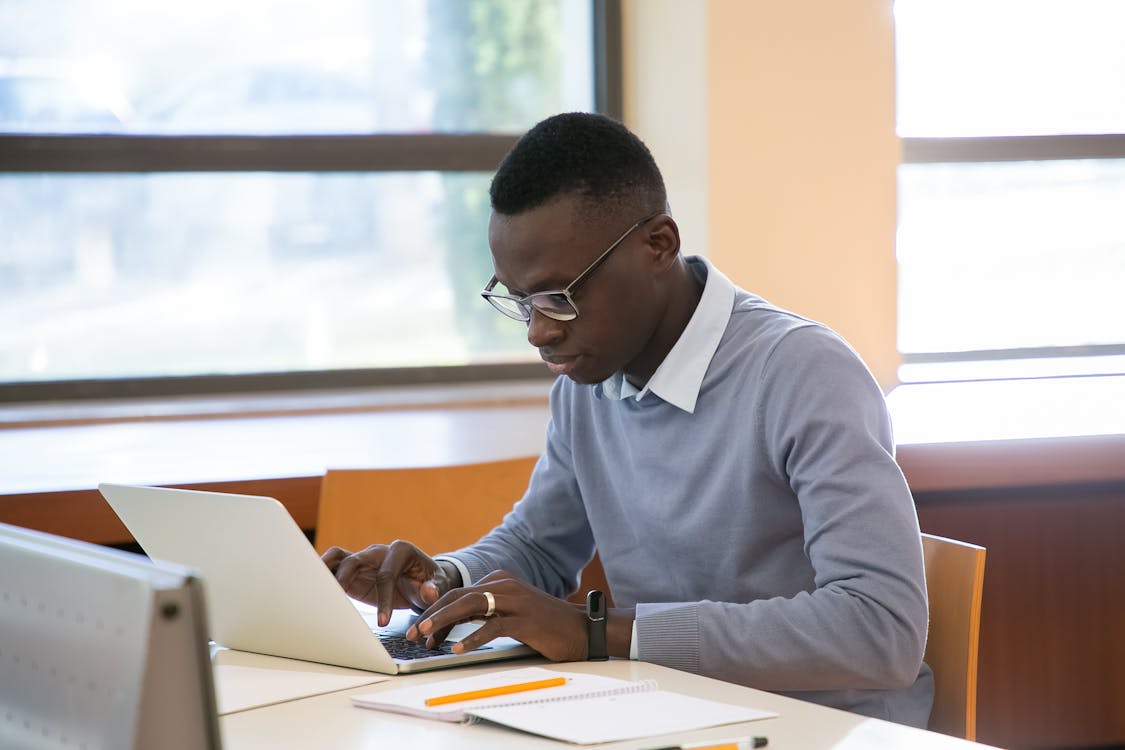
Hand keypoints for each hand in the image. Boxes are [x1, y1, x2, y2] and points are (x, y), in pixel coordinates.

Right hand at [321, 540, 459, 626]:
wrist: (425, 581)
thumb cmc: (431, 582)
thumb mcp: (438, 585)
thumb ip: (433, 589)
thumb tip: (428, 591)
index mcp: (401, 550)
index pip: (387, 574)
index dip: (385, 597)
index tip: (384, 621)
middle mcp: (379, 551)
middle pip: (356, 560)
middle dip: (345, 579)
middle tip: (335, 600)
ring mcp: (363, 559)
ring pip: (338, 557)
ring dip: (325, 570)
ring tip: (313, 587)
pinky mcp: (353, 571)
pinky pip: (334, 567)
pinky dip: (322, 575)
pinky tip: (312, 589)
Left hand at [406, 570, 588, 661]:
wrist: (582, 629)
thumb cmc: (545, 625)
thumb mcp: (510, 612)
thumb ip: (485, 613)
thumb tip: (451, 627)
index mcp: (500, 581)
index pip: (459, 593)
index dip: (436, 610)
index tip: (420, 630)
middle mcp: (505, 585)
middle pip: (459, 596)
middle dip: (432, 614)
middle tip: (412, 633)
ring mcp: (515, 601)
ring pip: (470, 606)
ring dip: (444, 621)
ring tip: (426, 636)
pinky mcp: (525, 620)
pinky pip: (492, 627)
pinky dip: (472, 637)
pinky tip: (458, 648)